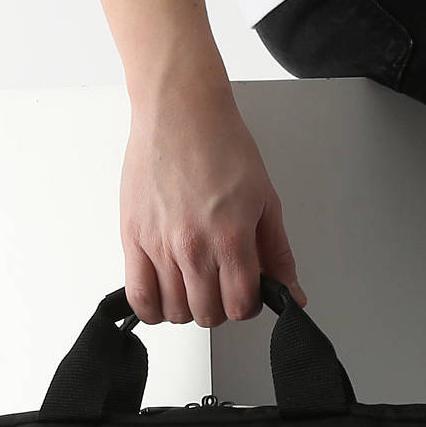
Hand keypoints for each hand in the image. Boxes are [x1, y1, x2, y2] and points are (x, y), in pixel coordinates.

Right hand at [120, 82, 308, 327]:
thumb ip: (278, 254)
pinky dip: (151, 308)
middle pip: (207, 314)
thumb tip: (293, 294)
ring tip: (193, 285)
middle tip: (221, 286)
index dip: (248, 306)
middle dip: (219, 308)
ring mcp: (159, 245)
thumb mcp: (266, 201)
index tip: (246, 292)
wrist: (180, 111)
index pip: (240, 305)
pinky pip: (138, 296)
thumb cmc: (221, 145)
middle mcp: (192, 246)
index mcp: (230, 238)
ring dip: (187, 308)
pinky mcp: (132, 237)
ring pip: (173, 311)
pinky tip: (163, 295)